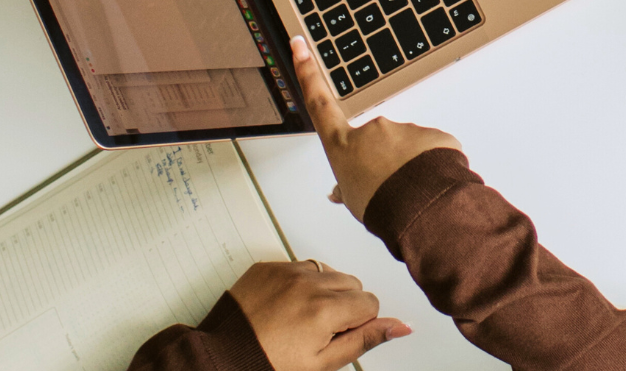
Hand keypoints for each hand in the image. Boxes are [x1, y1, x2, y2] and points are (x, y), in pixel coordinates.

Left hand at [227, 260, 408, 370]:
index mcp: (326, 309)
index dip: (358, 323)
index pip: (370, 303)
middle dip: (345, 304)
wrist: (224, 355)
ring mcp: (287, 271)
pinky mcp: (268, 266)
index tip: (338, 334)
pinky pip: (299, 265)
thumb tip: (401, 326)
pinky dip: (300, 282)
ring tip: (303, 317)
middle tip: (320, 329)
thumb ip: (365, 339)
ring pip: (328, 271)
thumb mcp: (323, 362)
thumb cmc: (270, 363)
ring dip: (325, 290)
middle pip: (352, 283)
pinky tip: (286, 306)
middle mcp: (309, 283)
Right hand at [290, 35, 459, 220]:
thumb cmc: (382, 206)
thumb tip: (339, 192)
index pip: (319, 102)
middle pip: (375, 140)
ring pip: (407, 148)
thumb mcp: (353, 201)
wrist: (420, 207)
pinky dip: (432, 167)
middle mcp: (372, 129)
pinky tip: (430, 186)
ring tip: (411, 193)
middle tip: (389, 189)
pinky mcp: (432, 134)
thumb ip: (346, 189)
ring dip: (410, 167)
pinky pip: (432, 152)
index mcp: (344, 144)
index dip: (307, 72)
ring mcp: (402, 129)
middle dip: (384, 161)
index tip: (301, 45)